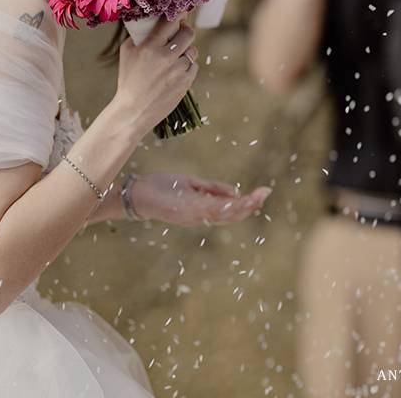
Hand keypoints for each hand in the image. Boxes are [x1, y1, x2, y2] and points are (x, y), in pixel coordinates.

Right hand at [110, 20, 198, 136]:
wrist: (134, 110)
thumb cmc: (128, 79)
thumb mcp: (127, 53)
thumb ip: (140, 36)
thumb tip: (153, 21)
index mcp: (150, 47)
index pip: (169, 22)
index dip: (178, 14)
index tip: (180, 12)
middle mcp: (166, 57)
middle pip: (188, 33)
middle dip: (186, 30)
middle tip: (182, 31)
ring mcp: (178, 70)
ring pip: (192, 51)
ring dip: (186, 50)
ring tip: (176, 55)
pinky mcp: (186, 82)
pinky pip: (193, 66)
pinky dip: (187, 65)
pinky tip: (177, 69)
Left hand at [130, 173, 271, 225]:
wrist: (135, 193)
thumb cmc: (161, 188)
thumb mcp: (191, 184)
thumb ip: (212, 188)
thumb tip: (236, 192)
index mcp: (202, 209)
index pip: (230, 210)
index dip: (248, 203)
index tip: (264, 191)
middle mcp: (199, 216)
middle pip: (230, 215)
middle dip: (249, 205)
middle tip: (264, 194)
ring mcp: (192, 215)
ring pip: (222, 214)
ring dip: (240, 207)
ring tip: (255, 199)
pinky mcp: (183, 211)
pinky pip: (206, 210)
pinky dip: (222, 207)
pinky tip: (235, 200)